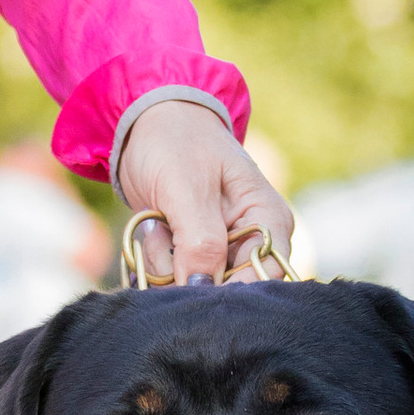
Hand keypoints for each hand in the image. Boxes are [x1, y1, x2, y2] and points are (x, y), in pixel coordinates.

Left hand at [117, 100, 294, 284]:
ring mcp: (222, 249)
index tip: (189, 281)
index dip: (230, 289)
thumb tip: (204, 289)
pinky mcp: (194, 254)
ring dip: (167, 264)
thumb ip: (200, 242)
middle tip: (166, 234)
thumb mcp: (186, 187)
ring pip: (196, 287)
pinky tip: (155, 231)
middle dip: (188, 271)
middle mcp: (252, 240)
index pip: (266, 274)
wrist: (144, 125)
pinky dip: (158, 261)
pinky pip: (177, 278)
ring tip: (160, 224)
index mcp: (269, 218)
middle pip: (228, 289)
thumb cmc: (174, 142)